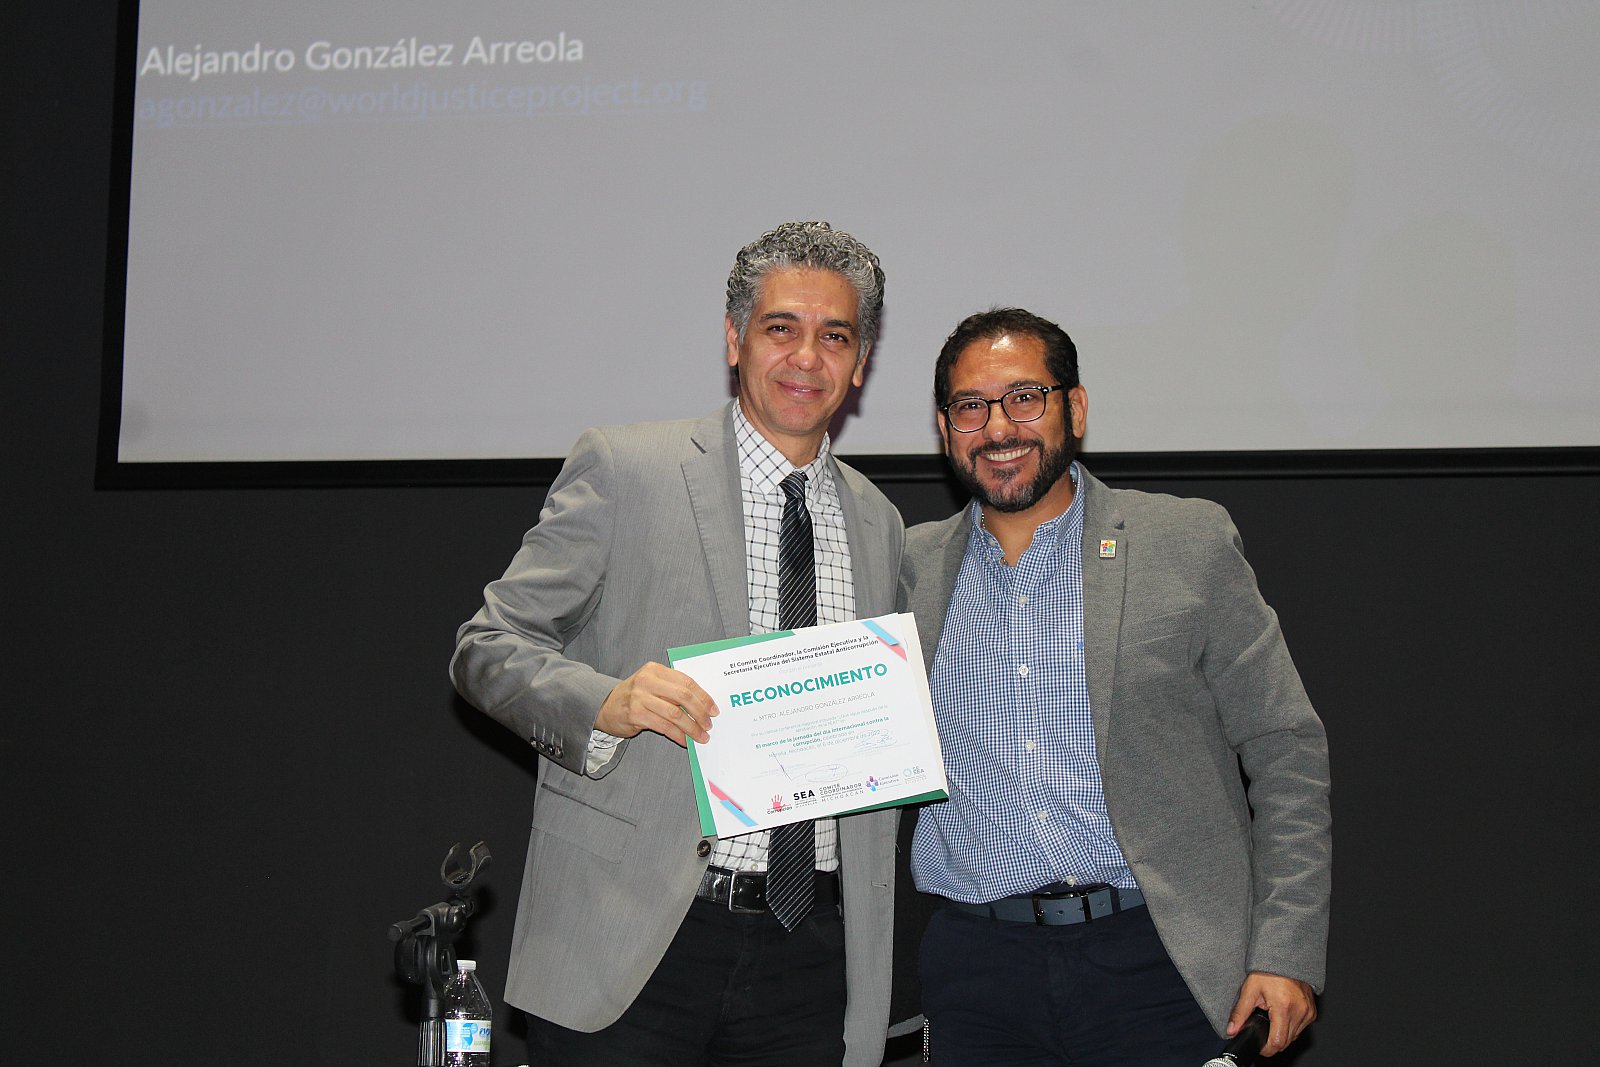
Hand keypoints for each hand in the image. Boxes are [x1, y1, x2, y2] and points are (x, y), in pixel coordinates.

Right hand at [595, 662, 718, 746]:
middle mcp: (647, 681)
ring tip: (701, 736)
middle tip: (709, 725)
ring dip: (691, 727)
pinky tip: (685, 741)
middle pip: (683, 696)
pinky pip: (664, 727)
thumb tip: (702, 706)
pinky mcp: (635, 714)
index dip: (703, 697)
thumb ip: (673, 689)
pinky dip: (678, 735)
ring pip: (675, 714)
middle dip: (700, 712)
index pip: (686, 681)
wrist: (605, 707)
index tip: (714, 709)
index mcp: (655, 670)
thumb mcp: (652, 685)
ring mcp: (639, 697)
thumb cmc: (635, 697)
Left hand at [1226, 972, 1316, 1056]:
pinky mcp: (1312, 1012)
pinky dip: (1290, 1026)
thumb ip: (1240, 1012)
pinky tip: (1281, 1015)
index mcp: (1283, 1007)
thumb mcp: (1250, 990)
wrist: (1286, 958)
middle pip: (1286, 1042)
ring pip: (1294, 1036)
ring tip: (1272, 1018)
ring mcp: (1307, 1013)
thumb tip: (1231, 1029)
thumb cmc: (1268, 971)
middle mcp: (1299, 1012)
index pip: (1277, 1042)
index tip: (1259, 1045)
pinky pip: (1300, 1028)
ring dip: (1282, 1034)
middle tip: (1262, 1028)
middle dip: (1272, 1040)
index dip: (1266, 1048)